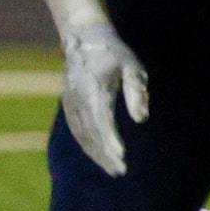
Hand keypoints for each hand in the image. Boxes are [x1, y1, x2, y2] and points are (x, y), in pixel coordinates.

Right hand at [58, 15, 149, 178]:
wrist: (84, 39)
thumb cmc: (114, 53)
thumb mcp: (132, 66)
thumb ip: (136, 92)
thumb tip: (141, 119)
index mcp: (94, 89)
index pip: (102, 122)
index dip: (111, 142)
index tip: (122, 157)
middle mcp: (78, 99)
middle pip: (91, 133)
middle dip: (105, 155)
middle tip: (120, 171)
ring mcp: (70, 103)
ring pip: (81, 135)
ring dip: (96, 154)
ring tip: (112, 169)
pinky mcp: (68, 104)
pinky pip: (76, 130)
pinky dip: (86, 145)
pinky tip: (98, 155)